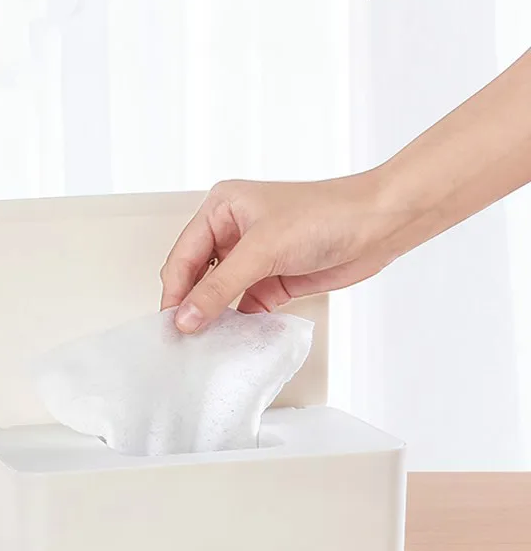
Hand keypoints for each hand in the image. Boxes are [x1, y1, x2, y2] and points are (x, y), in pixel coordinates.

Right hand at [160, 174, 398, 333]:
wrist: (379, 225)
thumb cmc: (327, 214)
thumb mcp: (263, 249)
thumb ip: (220, 287)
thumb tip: (187, 315)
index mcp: (221, 208)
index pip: (184, 255)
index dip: (175, 290)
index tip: (171, 323)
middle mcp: (232, 230)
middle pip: (197, 275)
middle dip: (190, 304)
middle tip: (183, 336)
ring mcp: (253, 256)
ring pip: (218, 293)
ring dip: (213, 315)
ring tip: (203, 341)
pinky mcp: (272, 278)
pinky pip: (243, 305)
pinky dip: (238, 321)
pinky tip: (234, 337)